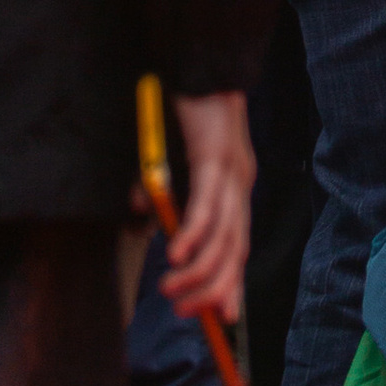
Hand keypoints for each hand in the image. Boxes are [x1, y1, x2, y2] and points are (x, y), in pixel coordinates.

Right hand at [161, 91, 253, 325]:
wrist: (198, 64)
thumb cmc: (183, 114)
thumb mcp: (169, 164)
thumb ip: (162, 196)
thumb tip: (146, 224)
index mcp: (233, 190)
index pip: (237, 248)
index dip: (230, 285)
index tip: (221, 321)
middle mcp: (239, 185)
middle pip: (235, 250)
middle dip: (213, 288)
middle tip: (185, 311)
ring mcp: (231, 172)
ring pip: (223, 235)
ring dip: (199, 269)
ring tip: (171, 287)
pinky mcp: (215, 158)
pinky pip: (207, 205)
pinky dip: (193, 233)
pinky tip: (175, 254)